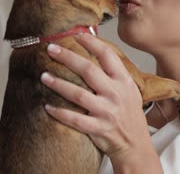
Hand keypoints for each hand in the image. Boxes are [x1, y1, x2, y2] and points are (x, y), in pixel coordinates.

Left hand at [41, 33, 152, 159]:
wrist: (136, 145)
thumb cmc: (130, 116)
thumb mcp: (130, 91)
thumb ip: (116, 74)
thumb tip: (98, 54)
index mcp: (123, 82)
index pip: (107, 55)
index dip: (91, 42)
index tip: (76, 34)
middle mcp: (115, 94)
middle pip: (88, 70)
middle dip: (67, 57)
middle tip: (51, 48)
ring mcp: (106, 112)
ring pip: (77, 94)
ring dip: (58, 83)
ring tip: (44, 76)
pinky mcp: (97, 128)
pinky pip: (74, 119)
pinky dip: (60, 112)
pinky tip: (47, 106)